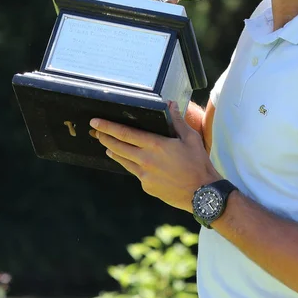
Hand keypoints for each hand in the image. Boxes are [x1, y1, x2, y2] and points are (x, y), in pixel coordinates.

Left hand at [90, 102, 221, 211]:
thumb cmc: (198, 163)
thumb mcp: (190, 138)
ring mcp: (144, 176)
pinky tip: (131, 162)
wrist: (201, 193)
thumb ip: (177, 121)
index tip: (96, 122)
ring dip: (113, 152)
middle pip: (118, 147)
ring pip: (123, 161)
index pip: (125, 134)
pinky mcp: (147, 187)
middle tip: (96, 132)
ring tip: (107, 147)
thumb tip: (171, 104)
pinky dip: (130, 165)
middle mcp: (146, 160)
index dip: (108, 127)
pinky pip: (135, 172)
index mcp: (155, 145)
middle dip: (105, 138)